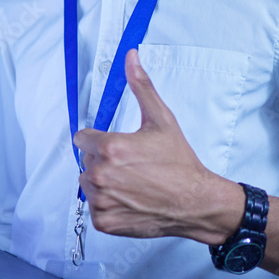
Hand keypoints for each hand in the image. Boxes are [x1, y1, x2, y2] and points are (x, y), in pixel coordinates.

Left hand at [73, 49, 243, 243]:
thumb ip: (141, 86)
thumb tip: (130, 57)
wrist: (196, 201)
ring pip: (89, 185)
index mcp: (109, 148)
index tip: (120, 148)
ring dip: (105, 184)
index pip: (82, 139)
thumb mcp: (161, 120)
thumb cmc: (179, 162)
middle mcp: (100, 175)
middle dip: (104, 162)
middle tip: (132, 166)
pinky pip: (95, 208)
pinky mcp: (104, 221)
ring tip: (133, 184)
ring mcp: (101, 200)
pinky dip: (109, 206)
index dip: (100, 141)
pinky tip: (131, 200)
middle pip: (86, 161)